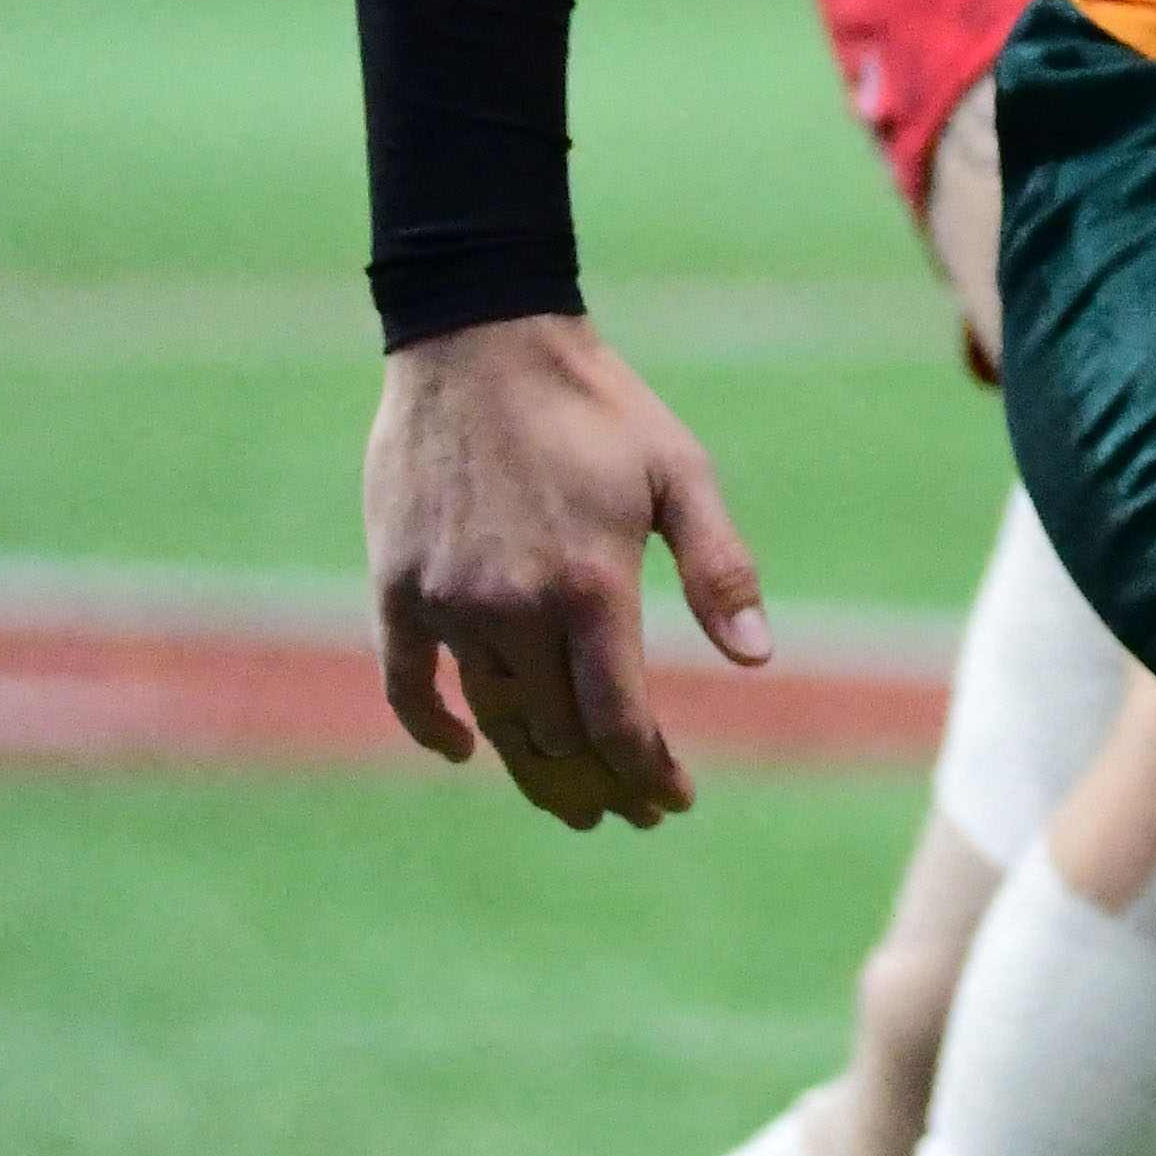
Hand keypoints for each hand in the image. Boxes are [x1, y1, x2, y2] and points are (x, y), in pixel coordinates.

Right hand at [366, 315, 774, 828]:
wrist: (482, 342)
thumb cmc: (598, 407)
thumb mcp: (683, 474)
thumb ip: (720, 570)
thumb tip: (757, 658)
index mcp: (591, 587)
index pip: (621, 721)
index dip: (648, 773)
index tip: (676, 800)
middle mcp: (514, 608)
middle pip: (558, 735)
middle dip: (601, 786)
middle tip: (631, 813)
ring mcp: (448, 601)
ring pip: (494, 719)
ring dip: (533, 771)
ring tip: (572, 803)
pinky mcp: (398, 586)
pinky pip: (407, 684)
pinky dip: (433, 728)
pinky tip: (464, 752)